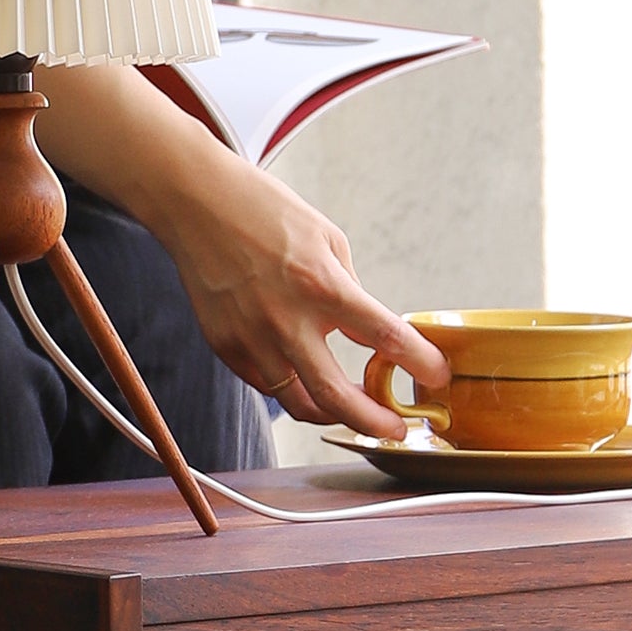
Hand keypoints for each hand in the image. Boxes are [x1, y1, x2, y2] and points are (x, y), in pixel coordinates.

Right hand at [142, 155, 448, 435]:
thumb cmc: (262, 210)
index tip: (435, 374)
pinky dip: (292, 387)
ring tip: (352, 410)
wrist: (195, 202)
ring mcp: (251, 338)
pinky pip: (267, 384)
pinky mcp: (226, 346)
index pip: (385, 337)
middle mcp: (285, 320)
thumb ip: (348, 288)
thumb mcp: (325, 237)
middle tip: (395, 428)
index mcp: (321, 285)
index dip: (420, 363)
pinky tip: (304, 375)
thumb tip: (365, 329)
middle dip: (375, 422)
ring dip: (333, 413)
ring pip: (299, 404)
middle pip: (337, 398)